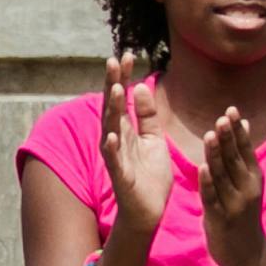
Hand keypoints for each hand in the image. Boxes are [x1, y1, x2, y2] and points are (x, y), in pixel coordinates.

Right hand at [96, 53, 178, 241]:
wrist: (150, 210)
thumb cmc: (150, 176)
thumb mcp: (154, 139)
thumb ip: (148, 115)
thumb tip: (139, 86)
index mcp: (126, 129)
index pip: (122, 98)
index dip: (124, 76)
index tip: (128, 55)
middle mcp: (117, 139)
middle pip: (113, 107)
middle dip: (113, 84)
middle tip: (114, 60)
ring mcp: (116, 157)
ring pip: (111, 128)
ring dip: (113, 110)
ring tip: (117, 90)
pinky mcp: (120, 176)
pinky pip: (113, 160)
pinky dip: (111, 147)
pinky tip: (111, 135)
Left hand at [195, 98, 265, 265]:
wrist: (247, 254)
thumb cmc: (243, 214)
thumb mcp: (248, 183)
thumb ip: (243, 155)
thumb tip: (244, 123)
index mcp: (253, 178)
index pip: (245, 149)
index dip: (238, 130)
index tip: (232, 110)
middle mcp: (246, 188)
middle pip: (235, 159)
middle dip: (228, 138)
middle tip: (222, 117)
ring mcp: (234, 204)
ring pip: (222, 175)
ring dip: (217, 154)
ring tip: (211, 134)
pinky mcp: (219, 218)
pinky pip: (212, 197)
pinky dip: (207, 182)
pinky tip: (202, 167)